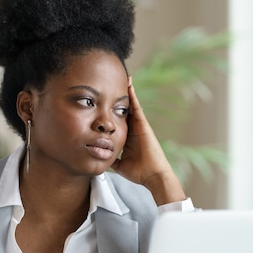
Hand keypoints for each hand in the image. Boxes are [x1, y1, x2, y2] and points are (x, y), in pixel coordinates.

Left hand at [110, 81, 185, 204]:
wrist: (153, 176)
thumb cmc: (139, 172)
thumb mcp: (119, 164)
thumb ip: (110, 158)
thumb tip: (98, 156)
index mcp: (127, 137)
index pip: (117, 120)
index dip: (110, 110)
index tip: (102, 100)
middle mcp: (133, 129)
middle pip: (122, 109)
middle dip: (116, 97)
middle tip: (108, 82)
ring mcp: (139, 125)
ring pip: (129, 104)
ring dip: (125, 91)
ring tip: (119, 76)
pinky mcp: (143, 124)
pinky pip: (136, 106)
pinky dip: (132, 95)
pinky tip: (128, 83)